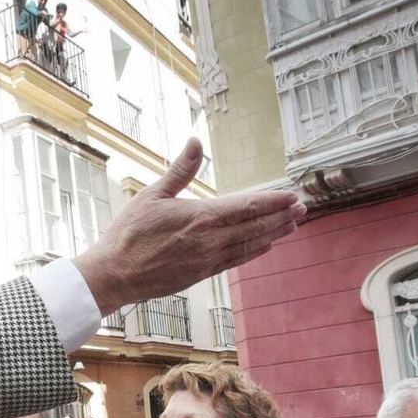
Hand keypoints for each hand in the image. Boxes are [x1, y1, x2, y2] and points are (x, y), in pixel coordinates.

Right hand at [73, 140, 304, 315]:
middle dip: (281, 215)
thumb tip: (196, 141)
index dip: (273, 199)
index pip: (248, 205)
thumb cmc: (128, 234)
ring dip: (274, 233)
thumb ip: (180, 170)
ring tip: (293, 224)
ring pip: (251, 244)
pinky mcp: (202, 274)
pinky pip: (236, 260)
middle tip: (303, 207)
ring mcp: (208, 260)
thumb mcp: (152, 195)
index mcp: (201, 217)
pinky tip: (266, 246)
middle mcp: (211, 240)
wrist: (114, 275)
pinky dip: (255, 251)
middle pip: (256, 225)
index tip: (291, 194)